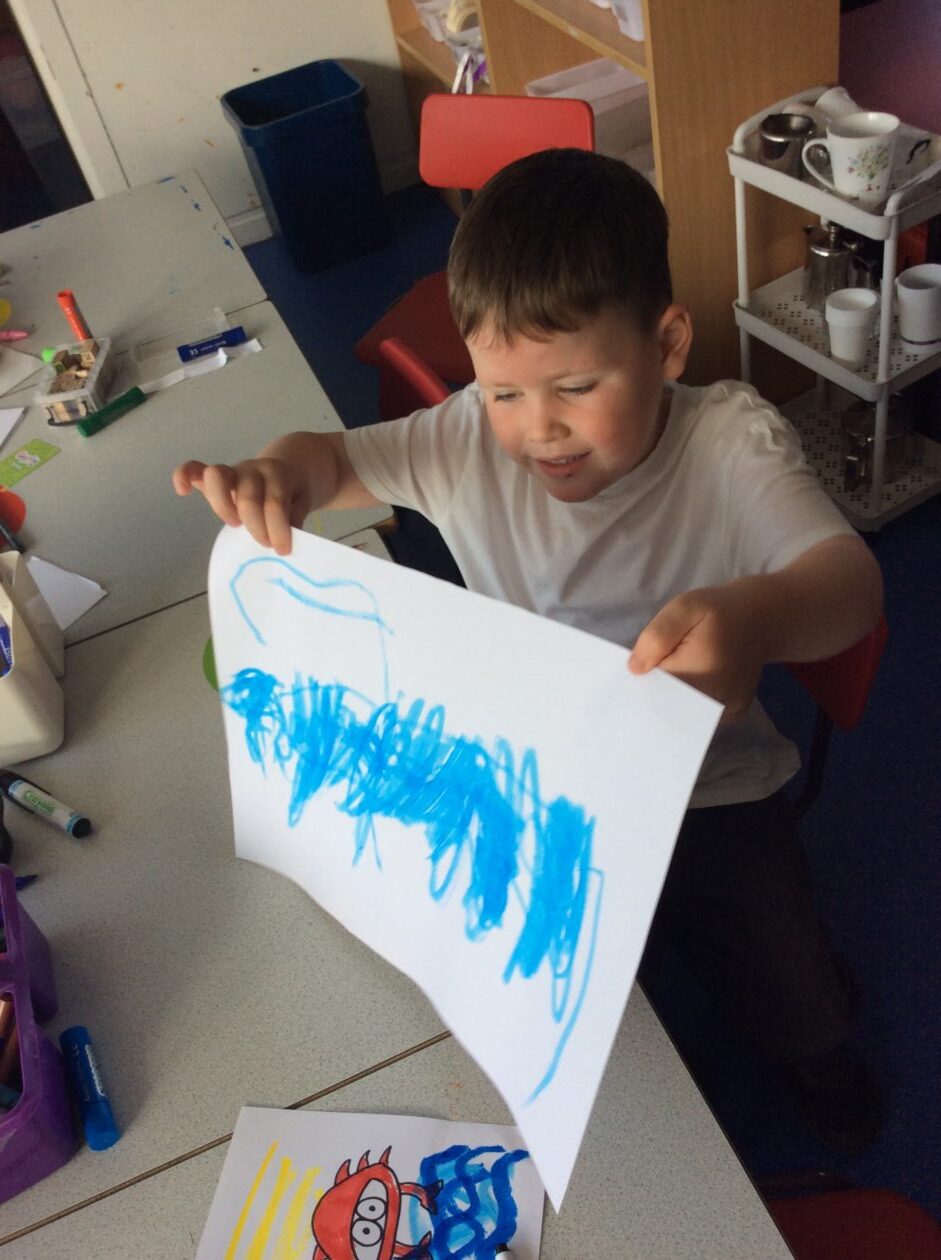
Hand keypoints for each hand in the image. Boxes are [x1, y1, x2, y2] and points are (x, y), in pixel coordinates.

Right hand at [172, 457, 312, 554]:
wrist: (289, 469)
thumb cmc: (293, 492)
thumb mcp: (303, 503)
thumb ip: (295, 517)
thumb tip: (284, 540)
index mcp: (278, 475)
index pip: (275, 503)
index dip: (278, 529)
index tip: (284, 550)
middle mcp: (253, 469)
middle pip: (247, 497)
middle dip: (256, 527)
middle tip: (265, 543)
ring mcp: (233, 471)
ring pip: (218, 478)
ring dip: (223, 506)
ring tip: (235, 524)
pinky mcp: (214, 476)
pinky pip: (194, 469)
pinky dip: (184, 476)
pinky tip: (182, 491)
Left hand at [628, 585, 763, 721]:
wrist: (760, 619)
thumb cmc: (718, 611)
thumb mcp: (683, 609)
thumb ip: (657, 637)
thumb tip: (636, 669)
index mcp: (702, 672)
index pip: (656, 690)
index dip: (642, 682)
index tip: (635, 673)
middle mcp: (717, 699)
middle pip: (670, 706)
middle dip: (656, 690)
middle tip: (654, 669)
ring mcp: (727, 709)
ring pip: (684, 713)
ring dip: (673, 697)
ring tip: (674, 673)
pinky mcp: (733, 712)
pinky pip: (700, 714)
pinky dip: (690, 702)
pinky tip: (689, 683)